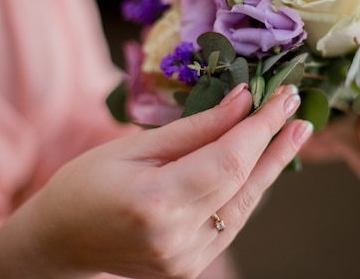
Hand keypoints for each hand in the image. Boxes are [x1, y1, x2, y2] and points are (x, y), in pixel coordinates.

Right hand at [0, 84, 312, 278]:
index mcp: (156, 202)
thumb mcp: (132, 147)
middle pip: (244, 183)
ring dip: (271, 166)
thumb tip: (241, 101)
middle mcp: (177, 238)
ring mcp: (187, 259)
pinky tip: (262, 163)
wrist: (60, 240)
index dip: (261, 126)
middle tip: (299, 110)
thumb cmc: (84, 185)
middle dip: (276, 143)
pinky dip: (247, 189)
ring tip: (294, 133)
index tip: (282, 97)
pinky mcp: (191, 265)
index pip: (228, 159)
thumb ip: (193, 129)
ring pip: (245, 205)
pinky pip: (231, 221)